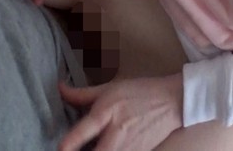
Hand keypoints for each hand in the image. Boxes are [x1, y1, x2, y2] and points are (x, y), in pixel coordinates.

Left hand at [59, 73, 183, 150]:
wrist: (173, 101)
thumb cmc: (140, 92)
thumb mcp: (111, 88)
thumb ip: (82, 94)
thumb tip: (59, 88)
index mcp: (107, 112)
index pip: (82, 133)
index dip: (67, 145)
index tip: (60, 149)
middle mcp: (116, 133)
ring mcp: (128, 147)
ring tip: (92, 147)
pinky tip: (106, 147)